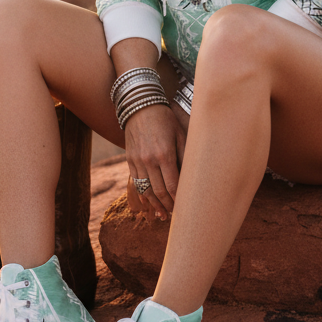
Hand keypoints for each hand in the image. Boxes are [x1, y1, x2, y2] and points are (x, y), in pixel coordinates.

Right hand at [123, 102, 186, 222]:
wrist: (140, 106)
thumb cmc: (165, 119)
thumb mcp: (180, 134)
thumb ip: (185, 155)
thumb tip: (191, 176)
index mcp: (164, 154)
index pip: (172, 185)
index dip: (179, 199)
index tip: (186, 207)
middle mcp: (149, 160)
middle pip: (159, 191)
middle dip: (168, 205)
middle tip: (176, 215)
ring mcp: (137, 160)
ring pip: (145, 190)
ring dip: (154, 205)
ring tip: (162, 215)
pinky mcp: (130, 159)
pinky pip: (136, 182)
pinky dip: (143, 195)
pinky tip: (148, 203)